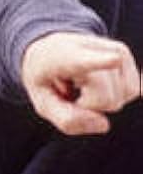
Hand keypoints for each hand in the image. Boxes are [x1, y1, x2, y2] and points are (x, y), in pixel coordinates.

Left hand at [21, 31, 139, 134]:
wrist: (49, 48)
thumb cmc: (45, 78)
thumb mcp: (42, 103)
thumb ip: (67, 120)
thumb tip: (104, 125)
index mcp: (64, 58)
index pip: (85, 61)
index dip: (101, 62)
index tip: (114, 59)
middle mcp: (93, 49)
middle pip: (107, 100)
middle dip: (90, 107)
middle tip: (70, 90)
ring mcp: (113, 50)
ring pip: (120, 98)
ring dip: (101, 101)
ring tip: (81, 84)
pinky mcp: (125, 55)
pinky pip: (130, 92)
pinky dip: (114, 95)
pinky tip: (96, 82)